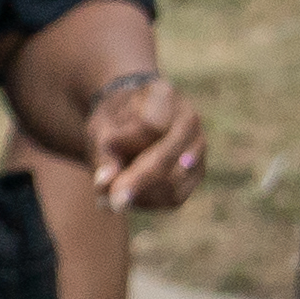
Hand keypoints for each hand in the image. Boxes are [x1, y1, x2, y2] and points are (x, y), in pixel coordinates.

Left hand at [84, 70, 206, 209]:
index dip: (127, 143)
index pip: (150, 126)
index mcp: (164, 95)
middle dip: (137, 181)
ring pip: (175, 182)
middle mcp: (188, 120)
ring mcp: (198, 147)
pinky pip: (175, 197)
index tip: (105, 151)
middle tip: (112, 203)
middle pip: (168, 156)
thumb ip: (103, 155)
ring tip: (110, 200)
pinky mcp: (197, 173)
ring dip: (141, 195)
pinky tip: (127, 200)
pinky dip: (149, 202)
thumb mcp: (101, 130)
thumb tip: (104, 185)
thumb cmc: (115, 122)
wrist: (132, 120)